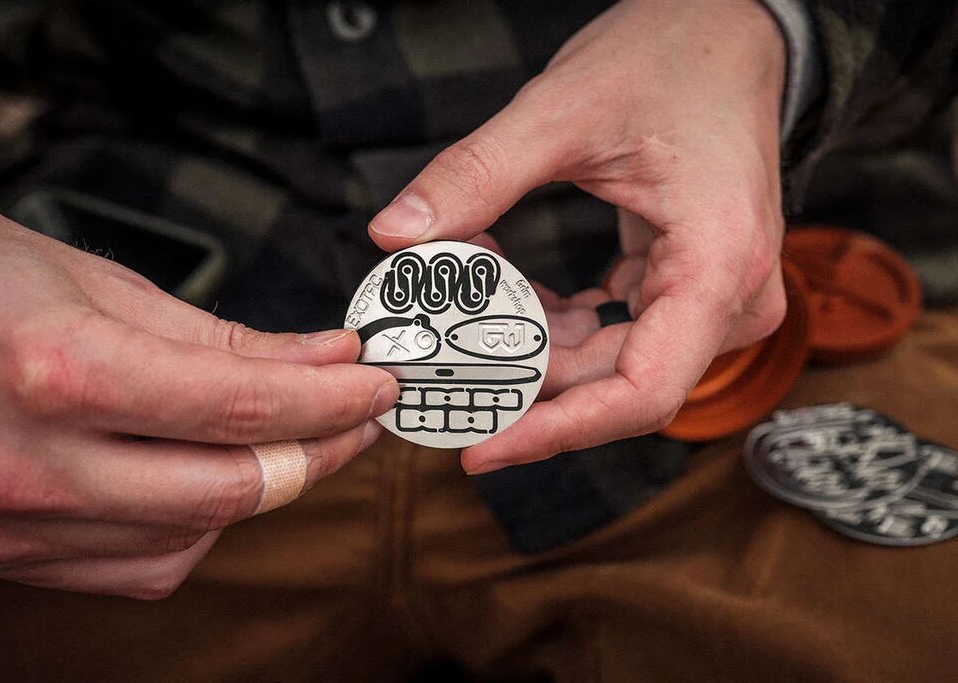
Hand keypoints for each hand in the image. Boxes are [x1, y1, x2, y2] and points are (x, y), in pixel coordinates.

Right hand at [0, 197, 396, 597]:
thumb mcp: (111, 285)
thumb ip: (229, 340)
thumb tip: (330, 362)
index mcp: (55, 368)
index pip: (239, 406)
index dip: (331, 400)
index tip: (378, 384)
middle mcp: (27, 461)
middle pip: (229, 486)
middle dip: (318, 451)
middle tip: (356, 417)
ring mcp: (10, 523)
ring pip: (196, 533)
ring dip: (260, 485)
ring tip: (277, 433)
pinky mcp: (6, 555)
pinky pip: (148, 565)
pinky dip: (197, 524)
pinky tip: (199, 473)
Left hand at [369, 0, 787, 471]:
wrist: (731, 34)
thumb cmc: (675, 58)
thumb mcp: (565, 109)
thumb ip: (477, 174)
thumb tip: (396, 234)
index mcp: (718, 263)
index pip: (642, 391)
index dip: (558, 431)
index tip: (484, 446)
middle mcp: (729, 297)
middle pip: (615, 384)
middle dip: (522, 383)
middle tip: (437, 373)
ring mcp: (713, 298)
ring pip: (609, 365)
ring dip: (531, 350)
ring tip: (459, 315)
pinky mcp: (688, 287)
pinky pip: (615, 335)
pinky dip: (554, 325)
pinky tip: (504, 296)